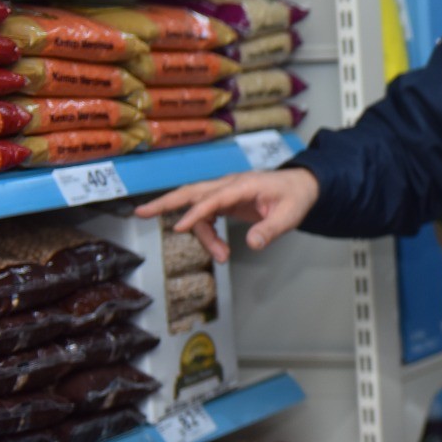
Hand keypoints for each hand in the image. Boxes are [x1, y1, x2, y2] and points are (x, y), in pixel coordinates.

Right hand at [135, 168, 319, 262]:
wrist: (301, 185)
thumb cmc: (295, 197)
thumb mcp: (290, 216)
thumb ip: (270, 230)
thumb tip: (252, 245)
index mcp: (244, 185)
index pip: (214, 198)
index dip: (196, 213)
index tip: (179, 228)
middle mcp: (229, 185)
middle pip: (191, 191)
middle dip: (165, 202)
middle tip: (140, 213)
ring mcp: (225, 191)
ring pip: (198, 207)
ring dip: (201, 233)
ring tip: (221, 256)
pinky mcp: (225, 200)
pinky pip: (206, 213)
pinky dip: (205, 230)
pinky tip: (216, 247)